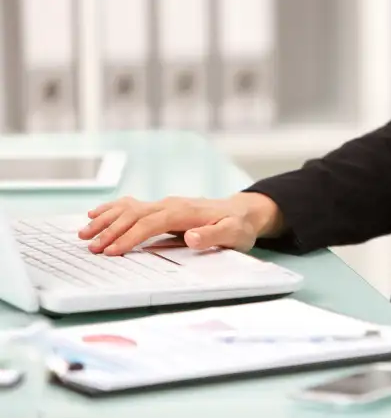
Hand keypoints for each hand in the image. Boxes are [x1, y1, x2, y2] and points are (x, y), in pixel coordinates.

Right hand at [78, 193, 284, 255]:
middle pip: (135, 215)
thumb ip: (214, 235)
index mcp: (186, 212)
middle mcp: (172, 204)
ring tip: (84, 233)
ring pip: (129, 208)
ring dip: (106, 220)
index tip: (112, 251)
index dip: (131, 236)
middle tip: (91, 248)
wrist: (243, 212)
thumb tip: (192, 237)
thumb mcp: (234, 234)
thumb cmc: (238, 226)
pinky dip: (112, 209)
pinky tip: (94, 214)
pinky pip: (132, 205)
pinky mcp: (162, 208)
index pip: (152, 223)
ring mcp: (165, 204)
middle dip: (111, 231)